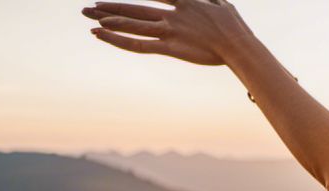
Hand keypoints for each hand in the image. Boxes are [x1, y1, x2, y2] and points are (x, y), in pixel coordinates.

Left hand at [81, 0, 254, 65]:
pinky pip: (139, 44)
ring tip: (89, 19)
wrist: (239, 46)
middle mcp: (173, 14)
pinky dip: (118, 39)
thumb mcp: (224, 5)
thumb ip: (211, 0)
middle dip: (111, 8)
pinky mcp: (170, 47)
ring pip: (133, 25)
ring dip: (109, 21)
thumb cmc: (236, 28)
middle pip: (136, 9)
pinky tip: (101, 35)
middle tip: (90, 7)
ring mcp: (170, 30)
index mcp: (186, 2)